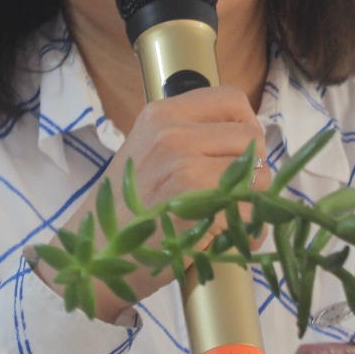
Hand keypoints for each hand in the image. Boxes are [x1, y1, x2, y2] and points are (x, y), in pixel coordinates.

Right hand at [36, 86, 265, 319]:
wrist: (95, 254)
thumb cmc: (124, 210)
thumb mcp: (148, 152)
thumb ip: (190, 136)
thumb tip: (246, 137)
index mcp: (162, 114)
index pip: (231, 99)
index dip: (244, 125)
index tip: (237, 151)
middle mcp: (173, 133)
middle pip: (251, 138)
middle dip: (251, 169)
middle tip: (229, 193)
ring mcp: (186, 168)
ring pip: (260, 176)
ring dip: (252, 202)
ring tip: (223, 217)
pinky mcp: (200, 206)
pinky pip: (252, 212)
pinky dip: (246, 232)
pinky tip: (219, 238)